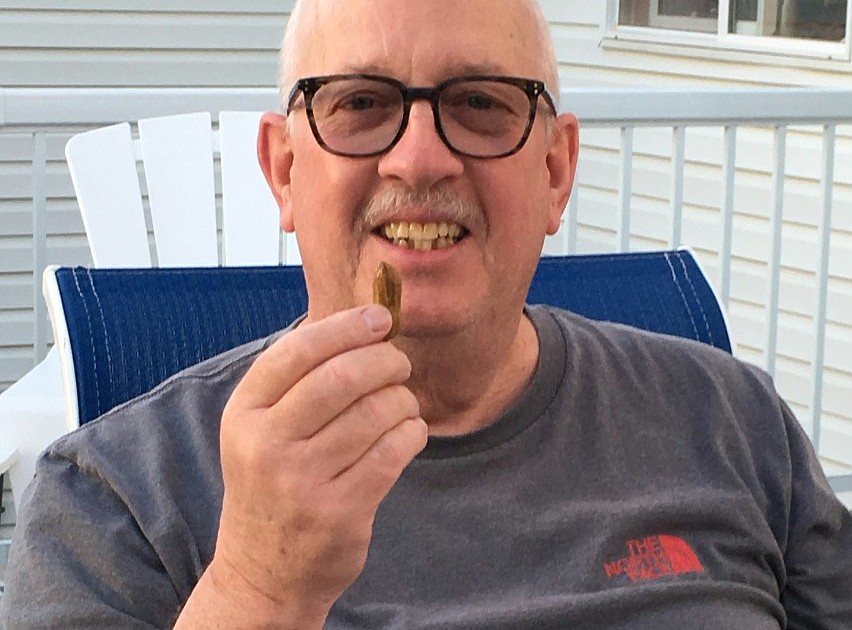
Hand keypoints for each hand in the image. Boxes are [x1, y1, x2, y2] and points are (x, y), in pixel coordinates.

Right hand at [195, 305, 426, 626]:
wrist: (263, 571)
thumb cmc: (271, 483)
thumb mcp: (260, 429)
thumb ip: (298, 380)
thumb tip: (361, 322)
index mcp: (244, 413)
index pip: (298, 351)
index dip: (346, 327)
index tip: (381, 319)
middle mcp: (266, 445)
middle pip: (343, 377)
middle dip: (385, 360)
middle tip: (399, 363)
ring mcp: (301, 482)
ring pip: (375, 413)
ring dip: (403, 399)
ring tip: (403, 403)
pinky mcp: (340, 512)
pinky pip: (393, 452)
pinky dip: (412, 432)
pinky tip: (410, 432)